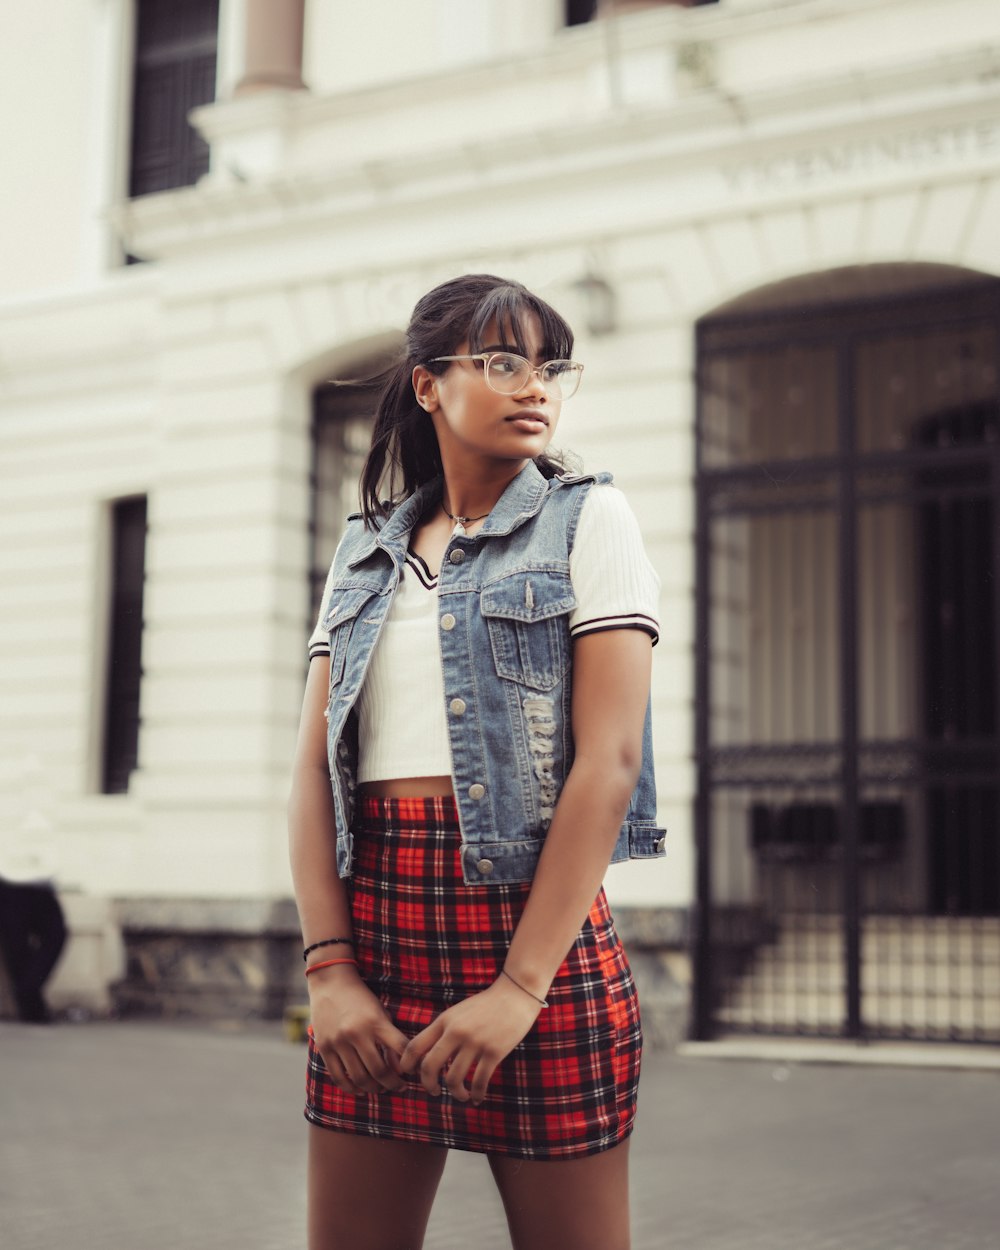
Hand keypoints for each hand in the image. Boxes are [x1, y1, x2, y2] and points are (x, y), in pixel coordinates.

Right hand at [309, 968, 408, 1095]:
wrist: (331, 983)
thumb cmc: (361, 998)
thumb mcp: (380, 1012)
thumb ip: (390, 1037)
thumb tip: (399, 1068)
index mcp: (376, 1022)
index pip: (400, 1050)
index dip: (409, 1066)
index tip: (412, 1073)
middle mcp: (357, 1033)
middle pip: (379, 1071)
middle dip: (392, 1084)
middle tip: (398, 1087)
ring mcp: (339, 1042)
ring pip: (359, 1078)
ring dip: (373, 1089)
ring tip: (380, 1088)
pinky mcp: (325, 1048)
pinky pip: (338, 1077)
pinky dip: (351, 1088)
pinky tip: (360, 1089)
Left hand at [399, 976, 543, 1103]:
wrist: (515, 994)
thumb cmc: (486, 1005)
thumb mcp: (459, 1012)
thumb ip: (444, 1029)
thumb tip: (428, 1054)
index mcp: (444, 1021)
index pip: (415, 1045)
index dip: (407, 1064)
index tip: (411, 1074)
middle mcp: (456, 1032)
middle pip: (429, 1066)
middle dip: (428, 1084)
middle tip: (433, 1091)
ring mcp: (475, 1042)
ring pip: (453, 1078)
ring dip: (456, 1093)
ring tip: (461, 1096)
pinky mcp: (494, 1051)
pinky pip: (479, 1081)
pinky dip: (476, 1094)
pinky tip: (477, 1098)